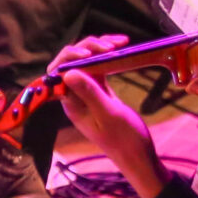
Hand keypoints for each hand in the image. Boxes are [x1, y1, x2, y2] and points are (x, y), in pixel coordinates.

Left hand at [47, 34, 166, 197]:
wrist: (139, 155)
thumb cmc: (125, 139)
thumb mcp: (109, 114)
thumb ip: (89, 93)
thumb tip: (67, 73)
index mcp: (71, 102)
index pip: (59, 73)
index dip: (70, 57)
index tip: (91, 53)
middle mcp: (75, 95)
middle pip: (72, 62)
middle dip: (87, 47)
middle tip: (110, 45)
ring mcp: (88, 92)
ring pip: (87, 62)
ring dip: (99, 48)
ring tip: (120, 42)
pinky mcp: (101, 91)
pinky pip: (99, 67)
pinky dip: (108, 56)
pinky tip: (120, 48)